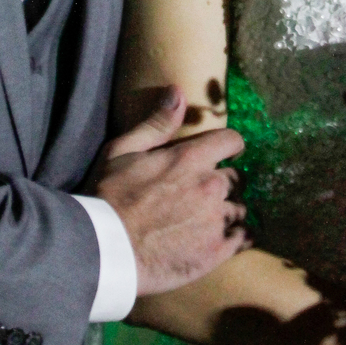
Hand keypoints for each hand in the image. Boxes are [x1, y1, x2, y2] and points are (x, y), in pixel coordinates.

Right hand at [92, 86, 247, 297]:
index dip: (229, 146)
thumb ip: (156, 123)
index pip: (232, 141)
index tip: (226, 154)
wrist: (103, 252)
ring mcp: (215, 221)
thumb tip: (177, 92)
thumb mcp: (122, 152)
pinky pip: (242, 239)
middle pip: (236, 178)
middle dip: (223, 183)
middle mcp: (210, 186)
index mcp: (191, 159)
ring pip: (239, 209)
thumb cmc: (107, 199)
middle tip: (206, 194)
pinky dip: (236, 238)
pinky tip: (223, 240)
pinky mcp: (216, 252)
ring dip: (227, 211)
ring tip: (208, 220)